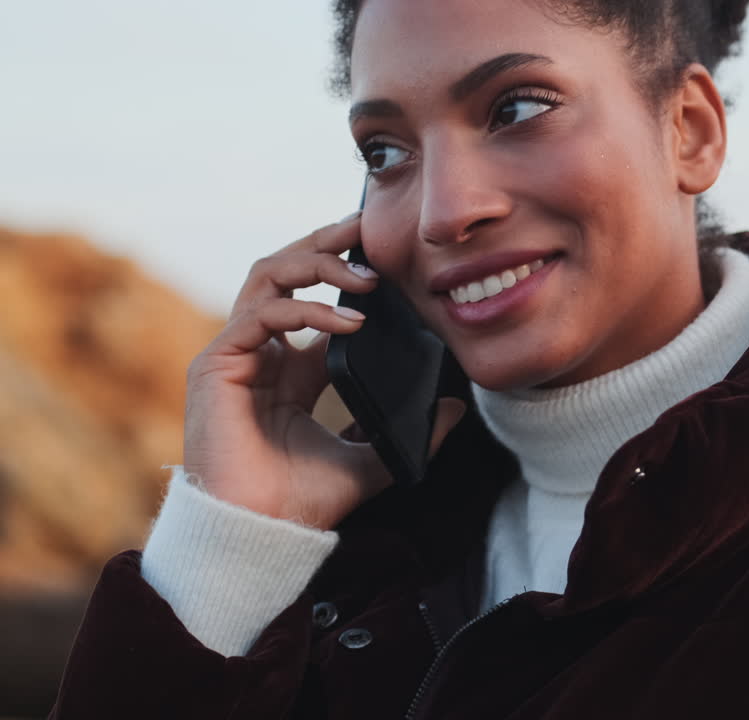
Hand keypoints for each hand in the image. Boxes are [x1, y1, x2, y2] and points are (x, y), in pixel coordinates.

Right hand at [182, 213, 464, 529]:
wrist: (262, 534)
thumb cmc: (303, 502)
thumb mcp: (372, 458)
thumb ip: (411, 432)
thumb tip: (455, 408)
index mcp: (292, 368)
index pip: (315, 297)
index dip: (348, 271)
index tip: (391, 259)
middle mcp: (263, 352)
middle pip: (287, 270)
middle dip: (328, 243)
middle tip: (370, 229)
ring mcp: (236, 354)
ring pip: (268, 275)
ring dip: (318, 264)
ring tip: (366, 276)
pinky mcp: (217, 364)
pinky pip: (263, 314)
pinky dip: (308, 309)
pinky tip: (349, 322)